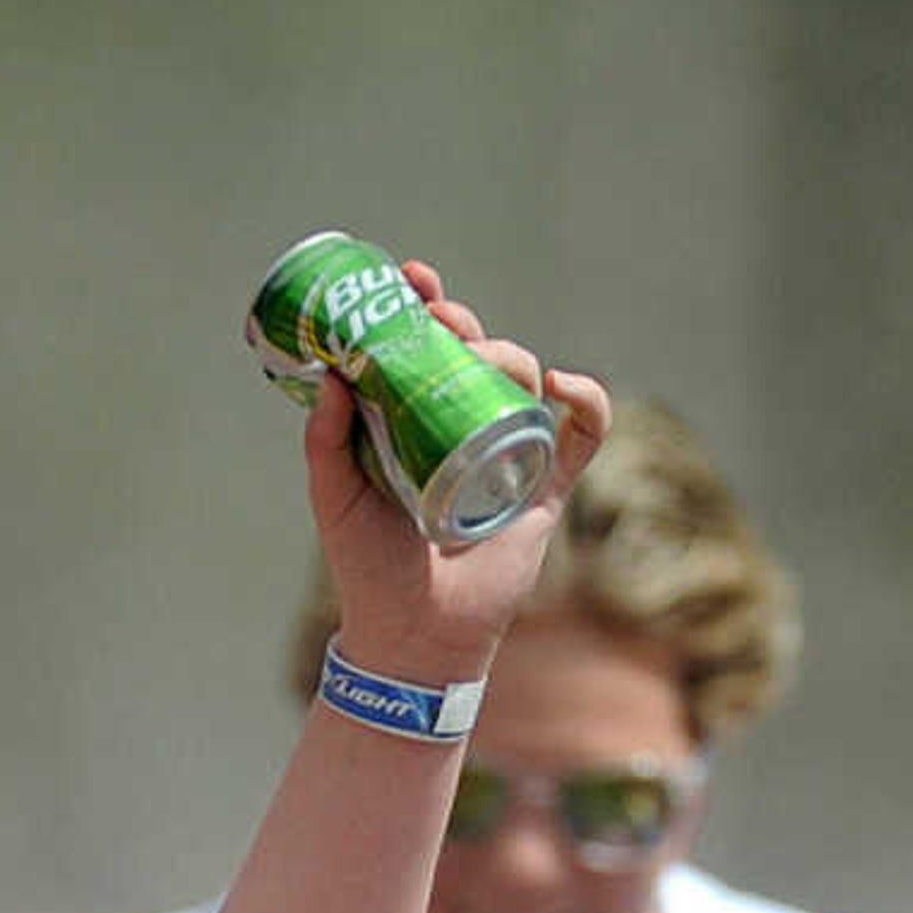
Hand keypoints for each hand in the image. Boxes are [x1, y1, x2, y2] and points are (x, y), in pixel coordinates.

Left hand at [304, 258, 610, 684]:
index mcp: (413, 421)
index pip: (423, 349)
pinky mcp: (546, 487)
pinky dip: (587, 400)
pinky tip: (563, 383)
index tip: (413, 278)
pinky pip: (582, 432)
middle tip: (441, 318)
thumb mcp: (334, 497)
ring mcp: (509, 452)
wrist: (413, 634)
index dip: (422, 306)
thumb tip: (332, 374)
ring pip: (523, 378)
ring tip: (481, 361)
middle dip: (462, 322)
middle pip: (476, 351)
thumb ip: (325, 440)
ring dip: (508, 354)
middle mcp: (463, 427)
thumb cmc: (368, 567)